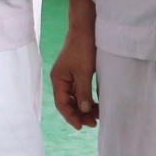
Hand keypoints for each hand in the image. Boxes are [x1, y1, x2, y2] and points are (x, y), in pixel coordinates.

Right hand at [49, 0, 98, 128]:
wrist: (86, 29)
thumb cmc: (83, 48)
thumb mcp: (83, 71)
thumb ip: (83, 91)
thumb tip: (83, 111)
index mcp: (58, 79)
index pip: (62, 103)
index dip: (70, 116)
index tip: (82, 127)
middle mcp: (61, 80)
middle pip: (68, 103)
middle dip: (79, 114)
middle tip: (94, 123)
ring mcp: (69, 77)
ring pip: (75, 99)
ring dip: (84, 108)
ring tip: (97, 116)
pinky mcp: (77, 74)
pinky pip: (80, 92)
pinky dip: (87, 100)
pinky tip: (96, 106)